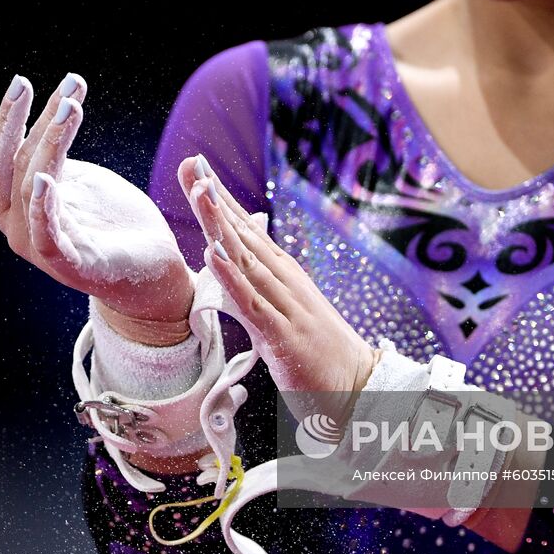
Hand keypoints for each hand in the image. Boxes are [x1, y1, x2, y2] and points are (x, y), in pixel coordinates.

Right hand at [0, 73, 193, 341]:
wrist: (153, 271)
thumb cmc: (111, 223)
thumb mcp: (72, 180)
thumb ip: (37, 158)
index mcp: (16, 204)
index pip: (3, 153)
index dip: (11, 117)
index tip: (23, 81)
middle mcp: (18, 226)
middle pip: (16, 165)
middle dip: (32, 121)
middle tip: (64, 85)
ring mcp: (40, 248)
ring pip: (35, 187)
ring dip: (52, 144)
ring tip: (71, 109)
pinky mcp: (70, 265)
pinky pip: (47, 235)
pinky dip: (44, 207)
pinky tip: (46, 178)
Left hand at [177, 153, 380, 426]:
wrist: (361, 388)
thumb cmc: (320, 352)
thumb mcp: (287, 309)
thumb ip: (261, 284)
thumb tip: (232, 259)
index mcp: (285, 274)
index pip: (248, 229)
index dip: (222, 198)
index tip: (197, 166)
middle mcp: (286, 281)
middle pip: (244, 235)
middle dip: (216, 200)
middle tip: (192, 165)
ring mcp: (285, 306)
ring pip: (246, 260)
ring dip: (221, 226)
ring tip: (200, 194)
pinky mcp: (283, 336)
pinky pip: (252, 303)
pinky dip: (232, 278)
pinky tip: (212, 255)